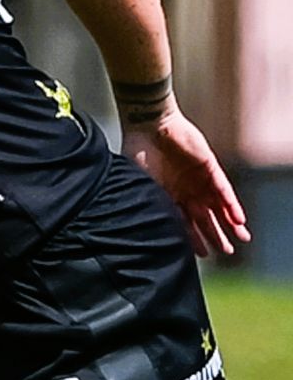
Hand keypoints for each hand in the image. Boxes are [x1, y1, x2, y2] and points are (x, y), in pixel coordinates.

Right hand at [123, 108, 249, 256]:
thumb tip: (157, 229)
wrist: (147, 124)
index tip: (202, 255)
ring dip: (229, 222)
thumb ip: (153, 205)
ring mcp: (198, 179)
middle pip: (204, 217)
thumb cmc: (137, 152)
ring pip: (218, 205)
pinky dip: (231, 205)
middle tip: (226, 251)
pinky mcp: (209, 167)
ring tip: (242, 238)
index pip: (183, 222)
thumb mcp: (141, 185)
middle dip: (215, 234)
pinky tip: (238, 219)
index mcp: (166, 195)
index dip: (192, 238)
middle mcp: (185, 189)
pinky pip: (224, 190)